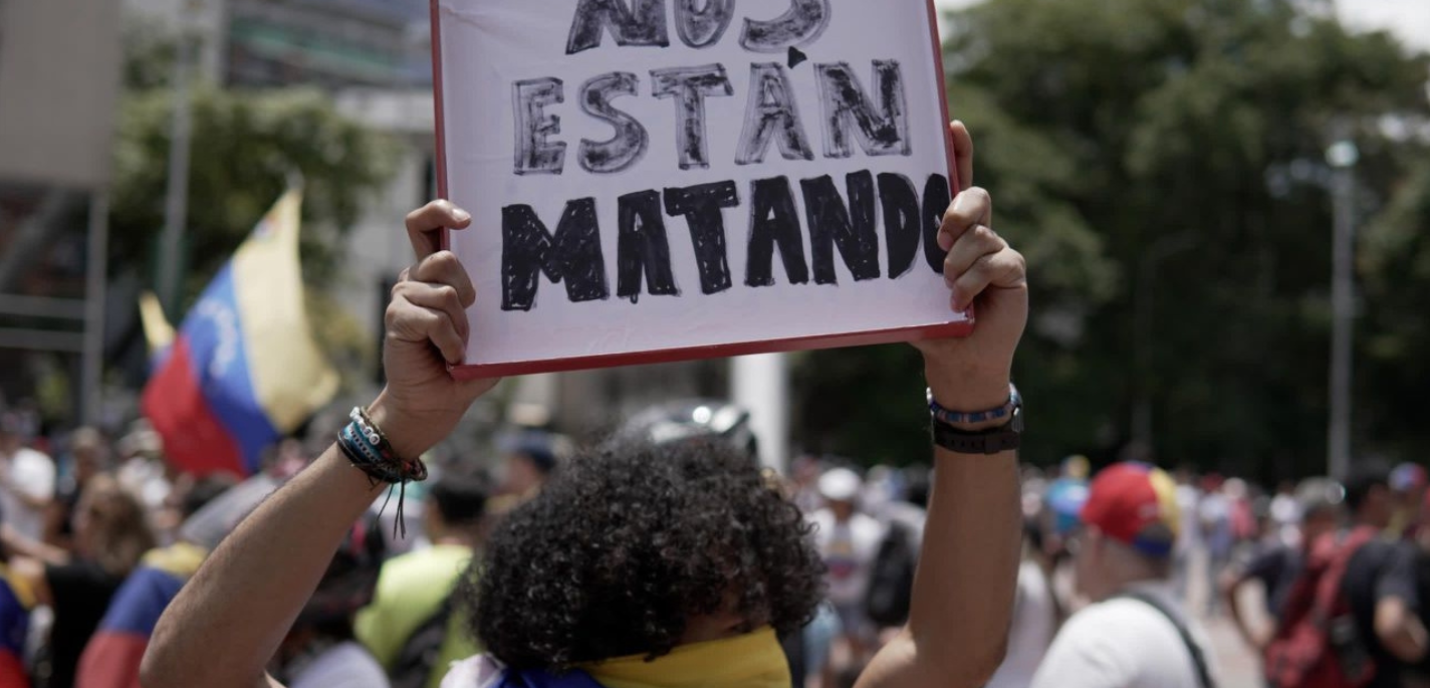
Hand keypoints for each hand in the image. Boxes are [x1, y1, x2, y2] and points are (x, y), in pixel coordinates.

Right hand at [368, 201, 499, 457]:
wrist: (431, 407)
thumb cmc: (460, 371)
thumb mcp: (487, 338)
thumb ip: (495, 313)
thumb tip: (530, 291)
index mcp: (433, 276)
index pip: (425, 225)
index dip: (441, 211)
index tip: (466, 219)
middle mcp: (414, 280)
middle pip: (445, 258)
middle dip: (467, 289)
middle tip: (468, 317)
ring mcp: (402, 298)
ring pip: (445, 293)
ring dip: (461, 327)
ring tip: (456, 348)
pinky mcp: (396, 318)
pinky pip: (435, 318)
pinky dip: (451, 342)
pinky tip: (449, 358)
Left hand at [913, 121, 1027, 413]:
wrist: (957, 358)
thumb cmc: (929, 320)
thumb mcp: (906, 289)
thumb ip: (896, 268)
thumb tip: (857, 251)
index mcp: (950, 229)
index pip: (955, 182)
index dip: (958, 152)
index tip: (952, 125)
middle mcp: (976, 233)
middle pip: (975, 198)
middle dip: (957, 210)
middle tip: (938, 238)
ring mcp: (997, 251)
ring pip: (980, 236)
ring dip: (958, 264)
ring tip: (946, 288)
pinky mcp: (1014, 272)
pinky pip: (996, 262)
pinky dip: (973, 281)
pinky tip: (960, 301)